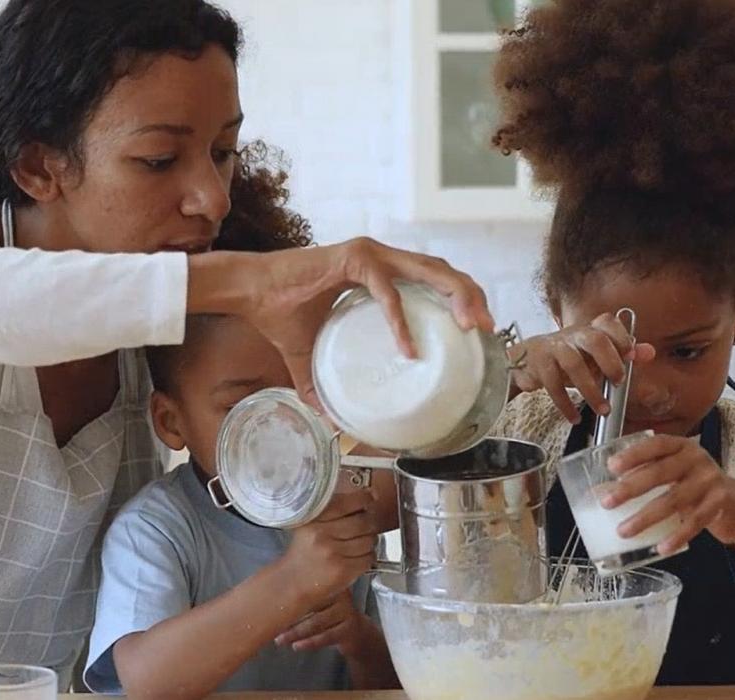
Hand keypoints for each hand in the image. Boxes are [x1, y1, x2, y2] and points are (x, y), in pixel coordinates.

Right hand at [193, 238, 493, 407]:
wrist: (247, 293)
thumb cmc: (279, 316)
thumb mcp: (309, 357)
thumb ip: (324, 387)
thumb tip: (334, 425)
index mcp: (379, 270)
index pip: (433, 276)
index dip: (461, 296)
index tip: (478, 328)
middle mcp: (381, 257)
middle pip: (442, 269)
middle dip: (471, 296)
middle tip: (487, 329)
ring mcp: (369, 254)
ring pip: (427, 270)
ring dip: (454, 296)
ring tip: (469, 327)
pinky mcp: (352, 260)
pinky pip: (386, 291)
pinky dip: (400, 319)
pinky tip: (408, 347)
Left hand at [274, 594, 372, 655]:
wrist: (356, 633)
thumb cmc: (330, 613)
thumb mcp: (320, 599)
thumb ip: (302, 594)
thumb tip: (270, 593)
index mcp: (330, 582)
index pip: (307, 587)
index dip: (288, 595)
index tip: (270, 603)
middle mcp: (341, 594)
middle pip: (310, 604)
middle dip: (289, 616)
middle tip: (271, 623)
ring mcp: (347, 612)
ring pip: (317, 622)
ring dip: (295, 632)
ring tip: (279, 640)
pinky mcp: (349, 630)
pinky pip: (326, 636)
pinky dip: (309, 642)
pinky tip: (296, 646)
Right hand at [276, 490, 379, 606]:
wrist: (291, 583)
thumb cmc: (304, 553)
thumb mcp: (310, 525)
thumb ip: (334, 510)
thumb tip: (368, 495)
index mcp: (314, 519)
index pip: (347, 502)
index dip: (363, 498)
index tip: (368, 497)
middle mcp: (322, 534)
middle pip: (363, 521)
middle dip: (369, 523)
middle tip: (365, 526)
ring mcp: (333, 552)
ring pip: (369, 540)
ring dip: (369, 542)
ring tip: (358, 545)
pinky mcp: (343, 570)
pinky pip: (368, 558)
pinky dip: (367, 558)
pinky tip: (356, 559)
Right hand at [509, 313, 654, 421]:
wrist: (527, 360)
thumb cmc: (567, 357)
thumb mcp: (594, 354)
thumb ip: (621, 352)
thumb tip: (649, 352)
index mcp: (590, 330)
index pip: (607, 323)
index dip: (622, 337)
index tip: (631, 356)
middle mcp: (573, 335)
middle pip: (594, 339)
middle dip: (610, 362)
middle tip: (618, 382)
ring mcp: (554, 348)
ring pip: (574, 364)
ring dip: (591, 390)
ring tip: (603, 409)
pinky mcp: (539, 365)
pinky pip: (553, 385)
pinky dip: (565, 405)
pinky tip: (574, 418)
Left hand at [603, 435, 734, 552]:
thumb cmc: (695, 485)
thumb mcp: (675, 472)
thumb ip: (646, 475)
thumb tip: (601, 492)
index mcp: (681, 447)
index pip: (656, 445)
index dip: (633, 454)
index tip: (611, 466)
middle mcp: (697, 460)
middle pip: (660, 473)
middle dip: (631, 488)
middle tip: (607, 503)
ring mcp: (710, 482)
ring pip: (673, 500)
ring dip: (646, 518)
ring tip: (624, 531)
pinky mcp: (720, 504)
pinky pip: (694, 522)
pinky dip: (676, 536)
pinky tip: (660, 547)